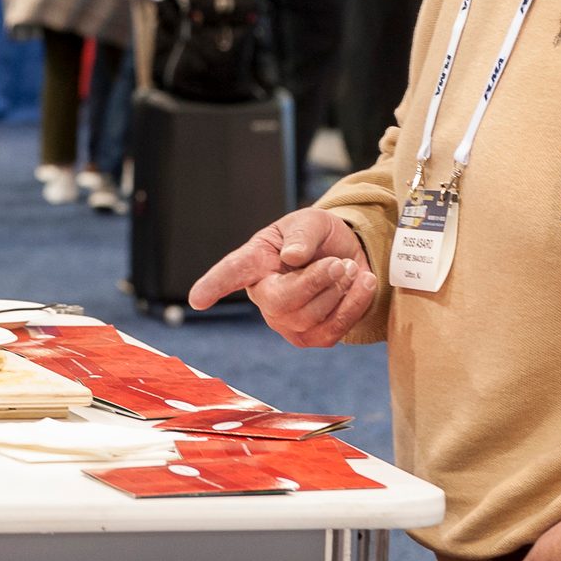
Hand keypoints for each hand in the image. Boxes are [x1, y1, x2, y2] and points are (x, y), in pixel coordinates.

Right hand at [188, 208, 376, 346]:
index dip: (214, 285)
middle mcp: (265, 296)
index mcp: (256, 262)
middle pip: (281, 301)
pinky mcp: (313, 338)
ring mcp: (287, 322)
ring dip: (339, 290)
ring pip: (310, 318)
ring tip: (348, 267)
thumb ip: (302, 235)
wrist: (348, 256)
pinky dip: (355, 305)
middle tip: (339, 262)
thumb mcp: (311, 222)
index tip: (197, 299)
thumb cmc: (318, 237)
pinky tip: (362, 283)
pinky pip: (334, 330)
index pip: (232, 273)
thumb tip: (293, 257)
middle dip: (316, 282)